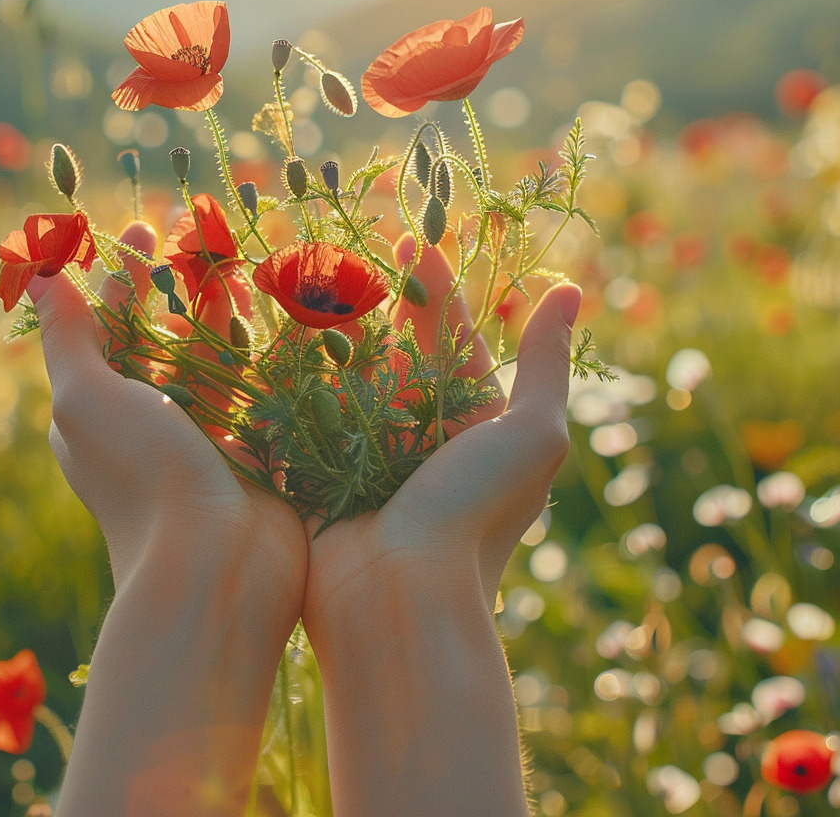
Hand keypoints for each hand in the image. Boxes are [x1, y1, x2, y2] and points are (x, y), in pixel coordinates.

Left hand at [30, 221, 305, 594]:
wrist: (216, 564)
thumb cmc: (141, 476)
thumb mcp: (86, 399)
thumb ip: (67, 337)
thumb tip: (35, 273)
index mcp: (98, 411)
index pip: (107, 329)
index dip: (123, 279)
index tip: (145, 230)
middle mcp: (147, 423)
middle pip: (164, 339)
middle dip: (180, 288)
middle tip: (204, 238)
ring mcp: (203, 439)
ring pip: (213, 359)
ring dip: (223, 312)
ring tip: (241, 265)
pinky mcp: (252, 453)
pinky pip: (255, 390)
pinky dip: (263, 352)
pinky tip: (279, 317)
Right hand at [302, 237, 579, 816]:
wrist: (401, 600)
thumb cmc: (476, 514)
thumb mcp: (534, 436)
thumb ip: (546, 365)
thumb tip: (569, 292)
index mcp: (473, 425)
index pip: (454, 338)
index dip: (435, 288)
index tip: (412, 239)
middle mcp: (418, 436)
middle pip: (393, 349)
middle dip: (374, 299)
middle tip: (345, 249)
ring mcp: (364, 454)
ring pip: (343, 374)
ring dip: (327, 328)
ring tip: (303, 276)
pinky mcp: (316, 473)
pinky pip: (303, 411)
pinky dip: (290, 374)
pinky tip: (271, 331)